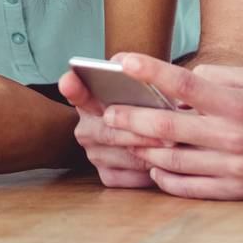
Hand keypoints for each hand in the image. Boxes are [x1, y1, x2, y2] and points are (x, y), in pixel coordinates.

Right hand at [58, 64, 154, 189]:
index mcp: (88, 99)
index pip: (74, 89)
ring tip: (174, 144)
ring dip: (150, 152)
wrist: (146, 131)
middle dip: (139, 133)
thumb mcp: (139, 85)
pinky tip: (166, 162)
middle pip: (110, 132)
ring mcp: (94, 154)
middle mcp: (85, 128)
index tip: (69, 82)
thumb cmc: (145, 102)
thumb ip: (131, 72)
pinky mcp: (108, 176)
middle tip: (166, 131)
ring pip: (125, 157)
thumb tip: (125, 64)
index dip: (71, 87)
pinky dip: (150, 171)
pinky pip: (130, 178)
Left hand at [98, 53, 242, 200]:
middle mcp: (231, 136)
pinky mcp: (233, 191)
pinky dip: (165, 179)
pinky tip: (152, 167)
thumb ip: (214, 78)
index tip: (123, 60)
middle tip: (108, 113)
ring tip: (124, 140)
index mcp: (235, 104)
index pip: (184, 83)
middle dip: (133, 119)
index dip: (151, 71)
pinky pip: (189, 188)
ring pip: (173, 160)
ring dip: (143, 150)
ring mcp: (231, 167)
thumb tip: (178, 83)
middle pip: (169, 127)